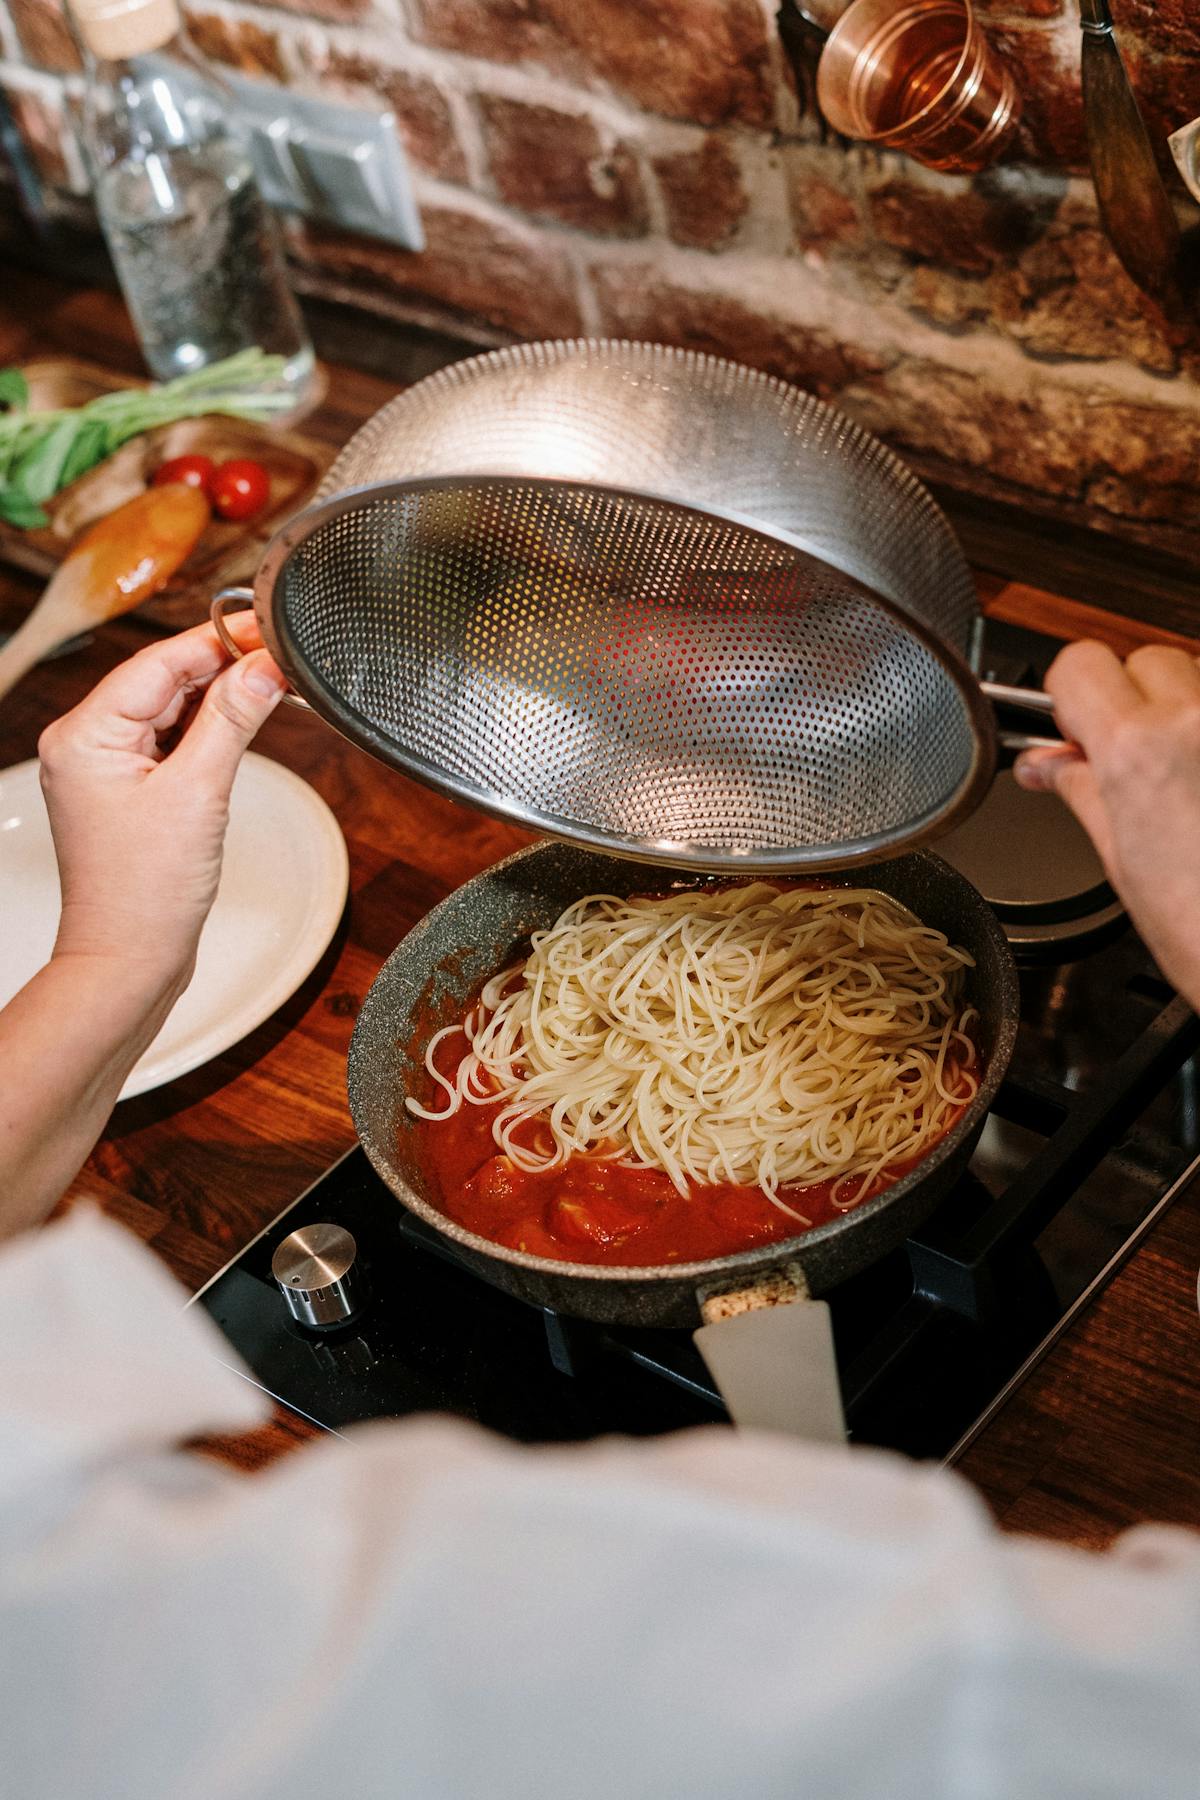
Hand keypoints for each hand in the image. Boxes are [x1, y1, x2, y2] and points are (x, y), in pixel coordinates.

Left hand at [38, 614, 287, 1001]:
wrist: (129, 963)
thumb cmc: (145, 895)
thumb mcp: (199, 793)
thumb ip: (232, 720)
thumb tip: (263, 668)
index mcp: (84, 735)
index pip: (158, 662)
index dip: (217, 640)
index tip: (266, 629)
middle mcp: (85, 745)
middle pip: (162, 681)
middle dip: (222, 668)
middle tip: (280, 657)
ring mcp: (104, 770)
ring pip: (168, 711)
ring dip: (218, 701)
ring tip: (270, 688)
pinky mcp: (127, 793)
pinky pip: (169, 743)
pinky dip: (206, 733)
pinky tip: (241, 726)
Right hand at [1014, 640, 1199, 1001]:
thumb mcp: (1120, 861)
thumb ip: (1080, 790)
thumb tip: (1046, 763)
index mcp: (1137, 750)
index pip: (1079, 665)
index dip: (1069, 697)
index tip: (1073, 729)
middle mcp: (1197, 722)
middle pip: (1145, 658)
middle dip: (1131, 699)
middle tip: (1131, 761)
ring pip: (1198, 678)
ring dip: (1184, 714)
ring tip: (1185, 782)